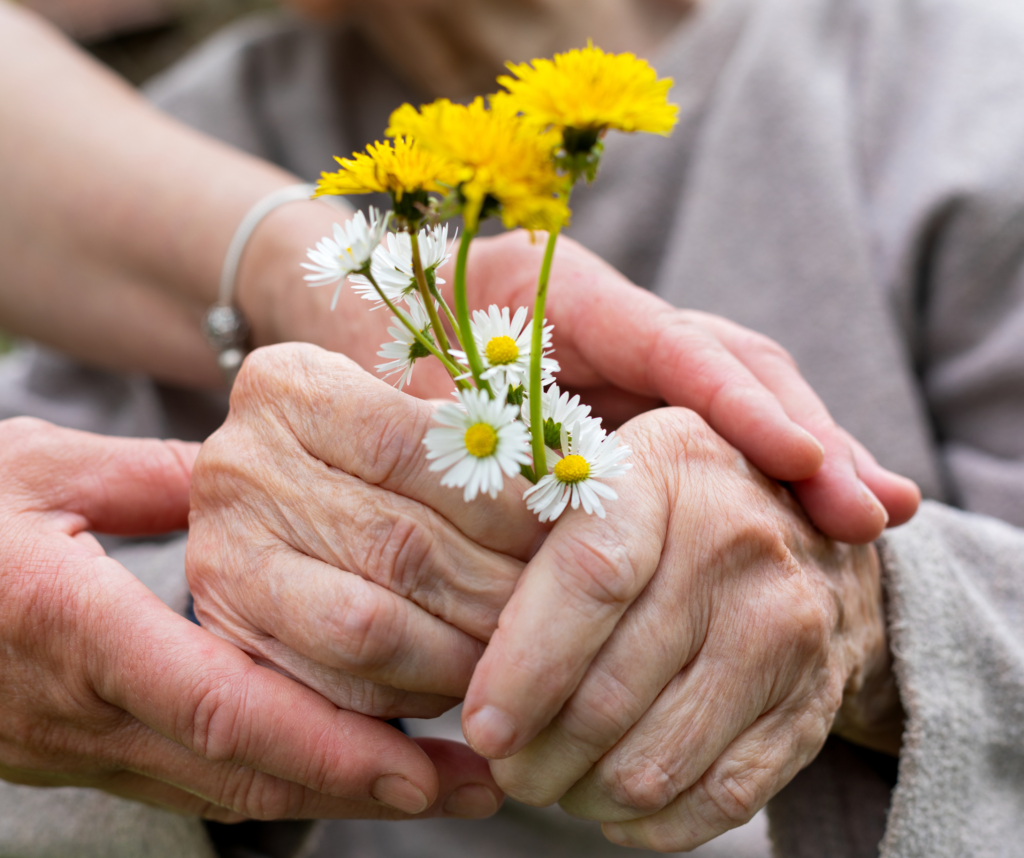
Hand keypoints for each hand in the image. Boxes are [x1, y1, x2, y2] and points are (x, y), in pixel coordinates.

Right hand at [0, 417, 497, 821]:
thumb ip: (146, 477)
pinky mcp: (91, 753)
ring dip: (341, 793)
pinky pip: (203, 778)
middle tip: (475, 785)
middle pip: (245, 771)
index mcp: (73, 626)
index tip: (417, 764)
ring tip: (443, 781)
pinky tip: (356, 766)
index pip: (216, 704)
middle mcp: (86, 708)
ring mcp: (86, 745)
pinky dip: (289, 778)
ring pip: (230, 789)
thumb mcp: (35, 473)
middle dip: (365, 790)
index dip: (324, 744)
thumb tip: (242, 476)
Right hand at [186, 343, 542, 719]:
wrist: (286, 469)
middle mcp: (240, 468)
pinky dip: (421, 695)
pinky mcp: (228, 634)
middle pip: (402, 547)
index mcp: (289, 386)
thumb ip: (531, 373)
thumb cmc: (390, 422)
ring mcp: (221, 557)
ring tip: (533, 654)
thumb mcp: (435, 382)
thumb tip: (640, 393)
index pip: (422, 451)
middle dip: (504, 594)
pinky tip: (473, 680)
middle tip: (577, 616)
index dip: (510, 507)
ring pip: (372, 629)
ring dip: (470, 655)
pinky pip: (340, 686)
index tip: (577, 537)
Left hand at [244, 207, 917, 543]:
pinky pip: (721, 423)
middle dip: (802, 434)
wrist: (380, 326)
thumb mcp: (438, 392)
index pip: (671, 344)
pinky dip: (769, 466)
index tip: (801, 461)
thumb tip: (578, 533)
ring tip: (871, 516)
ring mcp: (645, 356)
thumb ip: (504, 436)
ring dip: (805, 452)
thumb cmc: (399, 357)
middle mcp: (626, 319)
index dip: (736, 404)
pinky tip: (825, 508)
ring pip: (744, 390)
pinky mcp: (650, 395)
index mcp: (569, 294)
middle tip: (870, 510)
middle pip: (735, 361)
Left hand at [461, 406, 903, 850]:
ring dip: (583, 793)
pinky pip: (717, 801)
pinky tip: (616, 798)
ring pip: (654, 763)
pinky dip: (650, 822)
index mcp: (669, 471)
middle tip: (507, 764)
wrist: (817, 529)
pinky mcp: (809, 705)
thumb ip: (540, 535)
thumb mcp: (613, 478)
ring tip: (554, 777)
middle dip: (537, 756)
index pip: (589, 579)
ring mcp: (785, 631)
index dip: (524, 667)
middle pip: (611, 692)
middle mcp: (738, 545)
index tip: (483, 726)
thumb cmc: (675, 505)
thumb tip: (461, 642)